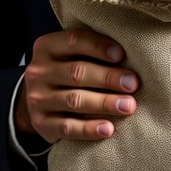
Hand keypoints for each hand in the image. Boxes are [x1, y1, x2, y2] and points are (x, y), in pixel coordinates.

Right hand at [16, 29, 138, 143]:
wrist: (40, 99)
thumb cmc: (67, 70)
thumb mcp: (71, 54)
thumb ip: (92, 50)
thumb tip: (131, 53)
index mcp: (47, 47)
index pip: (74, 40)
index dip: (98, 46)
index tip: (122, 54)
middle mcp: (39, 71)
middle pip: (76, 72)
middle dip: (108, 77)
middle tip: (132, 84)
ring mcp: (38, 99)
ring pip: (74, 100)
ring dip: (104, 103)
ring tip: (128, 106)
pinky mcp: (42, 124)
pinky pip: (68, 127)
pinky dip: (89, 129)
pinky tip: (108, 129)